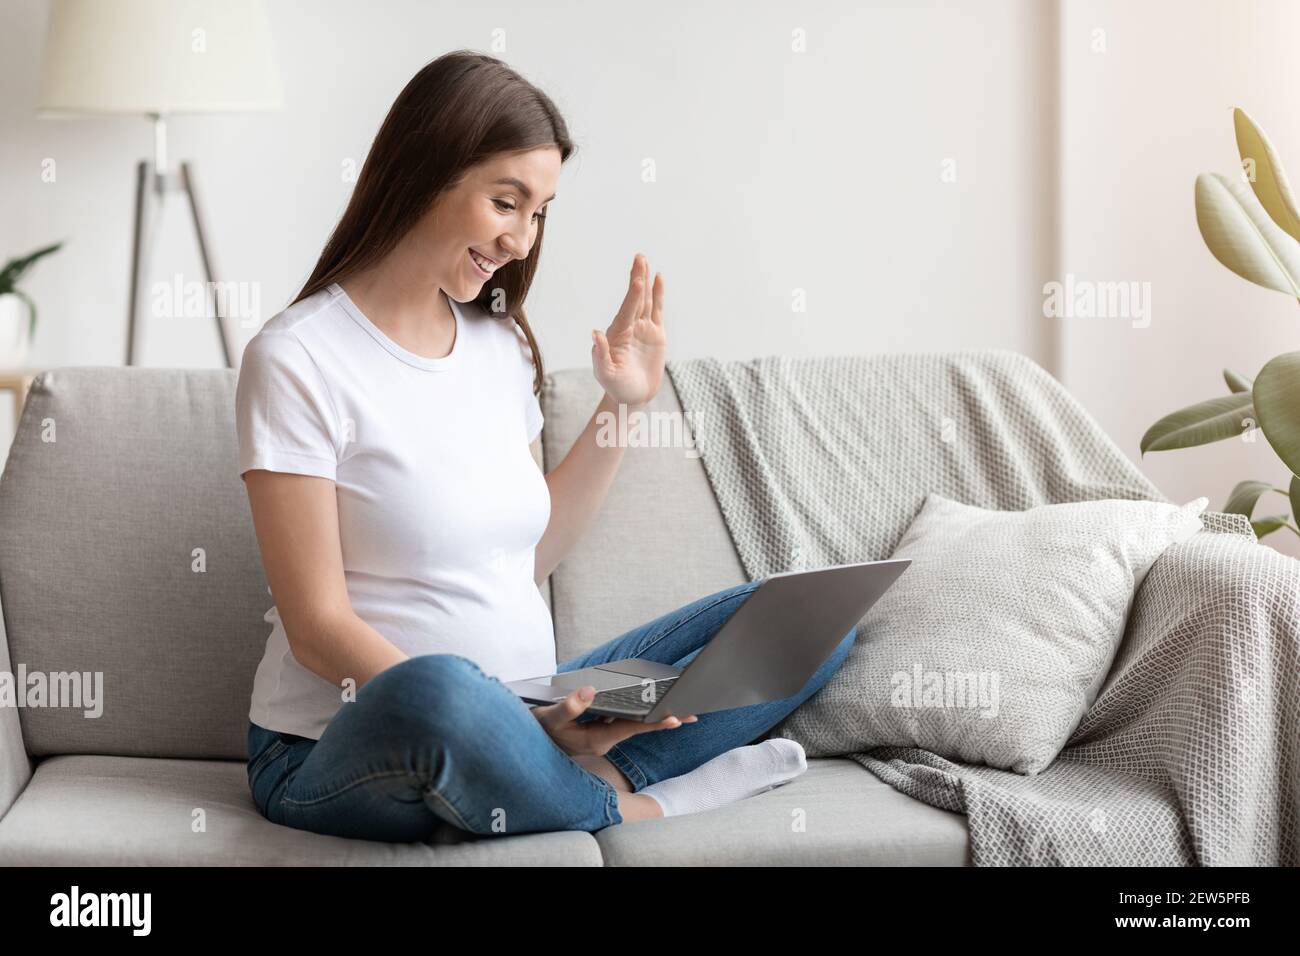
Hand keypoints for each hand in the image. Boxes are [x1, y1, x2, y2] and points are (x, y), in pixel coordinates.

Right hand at [530, 684, 696, 758]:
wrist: (531, 741)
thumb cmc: (540, 729)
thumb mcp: (550, 717)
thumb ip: (569, 706)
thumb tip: (590, 690)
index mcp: (596, 739)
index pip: (630, 729)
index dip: (652, 723)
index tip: (674, 719)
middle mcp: (604, 740)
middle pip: (639, 727)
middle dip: (664, 719)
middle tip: (692, 714)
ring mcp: (603, 736)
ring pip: (633, 723)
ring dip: (654, 715)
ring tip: (680, 708)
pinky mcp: (600, 730)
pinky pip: (624, 720)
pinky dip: (638, 711)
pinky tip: (651, 703)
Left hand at [592, 253, 665, 407]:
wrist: (631, 397)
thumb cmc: (615, 386)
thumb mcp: (605, 374)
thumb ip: (601, 355)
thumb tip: (595, 334)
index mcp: (617, 334)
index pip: (626, 311)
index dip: (632, 296)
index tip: (637, 280)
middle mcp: (630, 326)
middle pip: (635, 299)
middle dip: (637, 278)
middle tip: (638, 256)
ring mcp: (643, 328)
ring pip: (645, 300)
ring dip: (645, 280)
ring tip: (644, 260)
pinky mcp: (656, 333)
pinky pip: (657, 310)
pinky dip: (658, 294)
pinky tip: (659, 278)